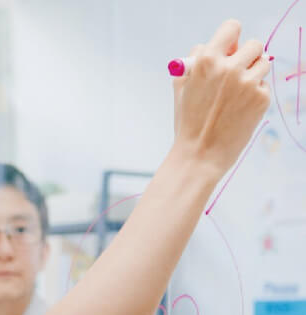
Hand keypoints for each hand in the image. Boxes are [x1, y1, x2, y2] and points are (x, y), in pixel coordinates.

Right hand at [172, 20, 270, 178]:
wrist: (199, 156)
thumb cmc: (188, 122)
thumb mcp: (182, 89)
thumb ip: (196, 63)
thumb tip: (210, 45)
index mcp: (206, 61)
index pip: (231, 28)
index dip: (231, 38)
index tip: (230, 48)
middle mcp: (230, 68)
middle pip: (254, 44)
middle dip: (247, 56)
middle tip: (238, 71)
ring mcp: (248, 83)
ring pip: (263, 63)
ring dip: (253, 74)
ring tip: (236, 95)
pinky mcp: (262, 98)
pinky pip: (264, 86)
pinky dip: (254, 95)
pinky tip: (239, 111)